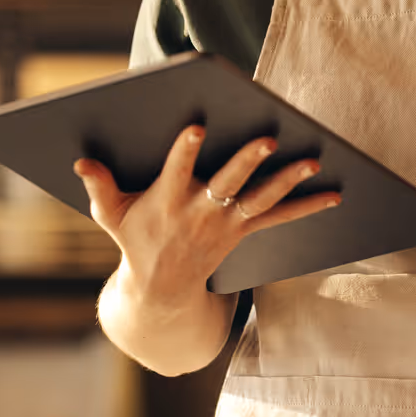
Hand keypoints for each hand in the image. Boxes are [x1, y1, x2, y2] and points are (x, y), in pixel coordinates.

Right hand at [72, 125, 339, 299]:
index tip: (197, 126)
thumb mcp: (111, 215)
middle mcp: (200, 212)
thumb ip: (99, 186)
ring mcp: (225, 223)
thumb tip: (81, 161)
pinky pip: (280, 217)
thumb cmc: (135, 240)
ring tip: (312, 161)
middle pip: (226, 183)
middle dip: (246, 161)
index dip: (186, 150)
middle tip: (267, 138)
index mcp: (167, 201)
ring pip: (260, 199)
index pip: (176, 171)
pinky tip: (335, 194)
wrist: (161, 290)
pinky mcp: (243, 231)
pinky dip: (308, 206)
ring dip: (288, 181)